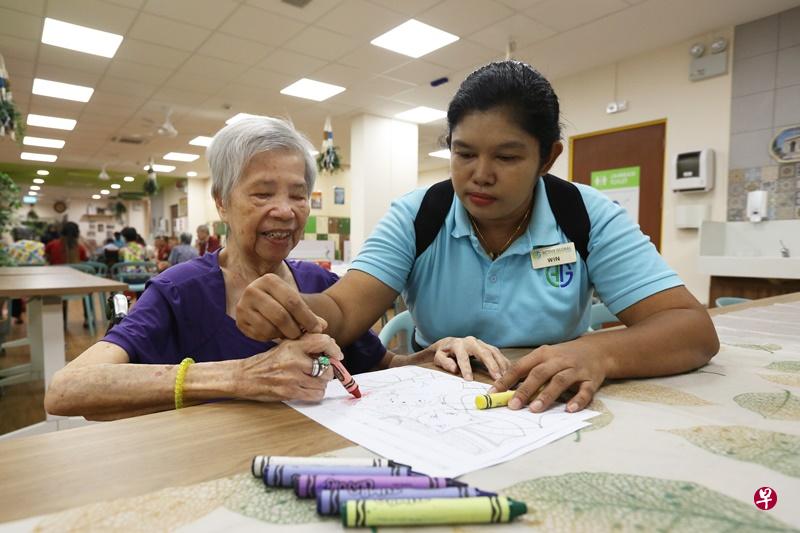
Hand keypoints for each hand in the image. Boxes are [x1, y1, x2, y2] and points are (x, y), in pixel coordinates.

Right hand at [234, 334, 343, 401]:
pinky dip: (316, 394)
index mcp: (292, 345)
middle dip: (327, 371)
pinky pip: (316, 395)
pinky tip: (308, 389)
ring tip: (312, 381)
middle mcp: (293, 359)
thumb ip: (305, 345)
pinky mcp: (289, 392)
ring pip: (323, 383)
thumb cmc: (266, 362)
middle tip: (321, 372)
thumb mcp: (284, 346)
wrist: (243, 377)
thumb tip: (330, 349)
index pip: (323, 341)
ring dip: (321, 384)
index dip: (334, 349)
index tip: (337, 356)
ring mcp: (292, 377)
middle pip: (327, 367)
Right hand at [236, 273, 326, 340]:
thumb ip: (309, 314)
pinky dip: (272, 337)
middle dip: (295, 329)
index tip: (317, 329)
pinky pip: (260, 335)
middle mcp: (253, 290)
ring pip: (270, 327)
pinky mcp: (240, 321)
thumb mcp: (295, 302)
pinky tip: (275, 332)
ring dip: (283, 335)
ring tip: (288, 333)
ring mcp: (243, 306)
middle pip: (281, 316)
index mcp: (269, 280)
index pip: (292, 301)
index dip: (307, 317)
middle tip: (302, 335)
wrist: (261, 304)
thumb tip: (322, 326)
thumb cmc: (282, 302)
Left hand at [429, 336, 509, 380]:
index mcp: (458, 345)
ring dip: (501, 364)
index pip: (463, 357)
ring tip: (506, 377)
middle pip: (484, 352)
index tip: (469, 380)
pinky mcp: (488, 346)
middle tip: (497, 378)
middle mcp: (471, 342)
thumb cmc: (445, 353)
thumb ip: (444, 362)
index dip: (466, 368)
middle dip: (491, 365)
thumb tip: (454, 369)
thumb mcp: (439, 357)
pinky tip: (509, 371)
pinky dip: (504, 362)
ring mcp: (481, 343)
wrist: (450, 343)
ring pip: (493, 352)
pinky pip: (498, 353)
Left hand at [491, 341, 606, 412]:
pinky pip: (585, 391)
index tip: (493, 393)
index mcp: (543, 354)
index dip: (507, 380)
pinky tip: (569, 409)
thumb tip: (504, 389)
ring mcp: (575, 370)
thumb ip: (528, 371)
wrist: (597, 350)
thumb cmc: (564, 356)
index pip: (521, 366)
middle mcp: (558, 360)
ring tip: (535, 409)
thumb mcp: (545, 357)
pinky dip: (578, 400)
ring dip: (547, 395)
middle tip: (513, 405)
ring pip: (560, 381)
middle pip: (539, 373)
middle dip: (525, 390)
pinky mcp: (591, 380)